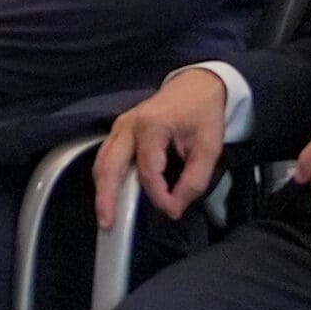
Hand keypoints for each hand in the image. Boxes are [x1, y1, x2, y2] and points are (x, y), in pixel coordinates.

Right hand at [100, 70, 234, 222]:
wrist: (197, 85)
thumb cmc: (203, 115)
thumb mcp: (210, 148)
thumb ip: (193, 181)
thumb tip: (174, 207)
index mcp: (152, 126)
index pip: (148, 171)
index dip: (159, 196)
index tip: (173, 210)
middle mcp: (128, 125)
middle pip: (109, 166)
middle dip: (106, 197)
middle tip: (107, 224)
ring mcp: (119, 126)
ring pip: (101, 162)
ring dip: (101, 190)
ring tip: (104, 215)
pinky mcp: (118, 130)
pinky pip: (105, 157)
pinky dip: (105, 178)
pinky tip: (109, 195)